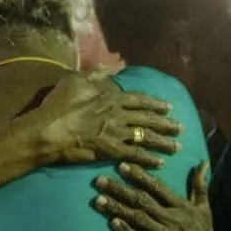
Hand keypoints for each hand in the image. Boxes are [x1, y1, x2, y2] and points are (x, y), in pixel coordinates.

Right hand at [36, 72, 182, 167]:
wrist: (50, 129)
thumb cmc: (59, 104)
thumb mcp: (76, 79)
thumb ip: (96, 74)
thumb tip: (110, 68)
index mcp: (112, 96)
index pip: (139, 99)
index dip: (155, 103)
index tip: (168, 107)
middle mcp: (119, 114)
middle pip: (148, 119)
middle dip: (166, 123)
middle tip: (181, 128)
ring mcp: (116, 132)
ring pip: (146, 137)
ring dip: (164, 142)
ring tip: (177, 147)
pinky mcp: (111, 150)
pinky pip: (135, 155)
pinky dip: (149, 159)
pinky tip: (160, 163)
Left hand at [92, 162, 230, 230]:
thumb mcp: (204, 209)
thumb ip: (200, 185)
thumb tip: (203, 162)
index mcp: (182, 207)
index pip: (158, 187)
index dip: (140, 176)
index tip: (122, 166)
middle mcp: (172, 219)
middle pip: (142, 200)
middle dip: (119, 189)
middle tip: (99, 180)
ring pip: (138, 218)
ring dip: (117, 208)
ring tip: (98, 200)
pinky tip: (113, 223)